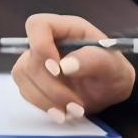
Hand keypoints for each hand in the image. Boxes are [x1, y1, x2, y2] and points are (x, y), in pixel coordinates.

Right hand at [11, 14, 137, 119]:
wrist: (110, 92)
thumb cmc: (114, 73)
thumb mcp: (114, 67)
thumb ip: (93, 60)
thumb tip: (64, 66)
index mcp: (66, 29)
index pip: (38, 25)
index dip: (41, 46)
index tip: (58, 70)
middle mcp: (47, 42)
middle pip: (29, 59)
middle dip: (52, 86)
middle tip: (76, 105)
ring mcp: (36, 61)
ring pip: (23, 77)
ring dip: (47, 99)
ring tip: (74, 111)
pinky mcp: (32, 81)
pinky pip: (26, 93)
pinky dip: (44, 106)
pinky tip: (63, 113)